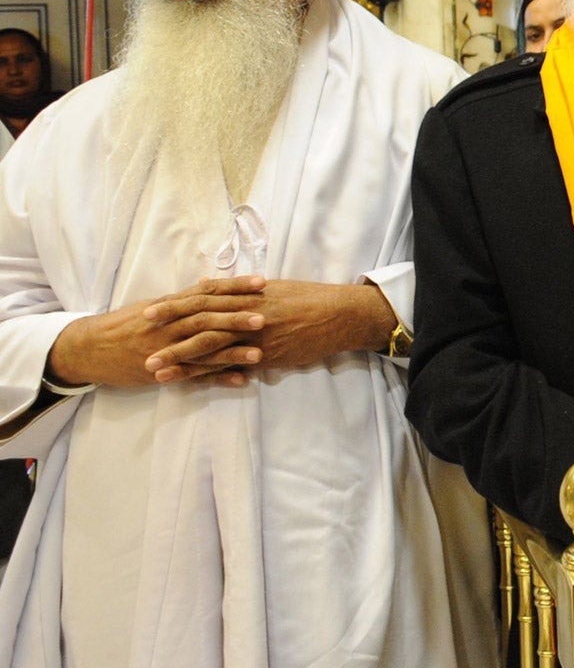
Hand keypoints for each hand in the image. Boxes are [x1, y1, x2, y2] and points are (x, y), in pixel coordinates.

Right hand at [46, 276, 269, 388]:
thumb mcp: (155, 306)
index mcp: (171, 305)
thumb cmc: (127, 324)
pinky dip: (216, 378)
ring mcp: (165, 349)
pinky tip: (240, 380)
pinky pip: (193, 376)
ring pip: (201, 349)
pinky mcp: (162, 371)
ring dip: (231, 352)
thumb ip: (185, 298)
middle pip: (206, 318)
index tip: (262, 281)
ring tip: (259, 353)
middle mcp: (169, 324)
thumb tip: (210, 283)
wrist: (89, 348)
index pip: (207, 291)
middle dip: (236, 318)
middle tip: (266, 317)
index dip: (234, 286)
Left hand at [141, 277, 393, 379]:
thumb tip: (205, 285)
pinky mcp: (267, 355)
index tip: (149, 311)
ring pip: (212, 347)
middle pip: (201, 322)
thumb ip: (238, 290)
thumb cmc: (309, 298)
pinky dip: (210, 374)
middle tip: (140, 343)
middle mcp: (248, 313)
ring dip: (181, 359)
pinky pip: (233, 366)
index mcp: (247, 294)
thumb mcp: (273, 287)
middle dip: (169, 333)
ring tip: (156, 368)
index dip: (175, 305)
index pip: (204, 298)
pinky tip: (191, 382)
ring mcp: (257, 336)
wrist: (340, 314)